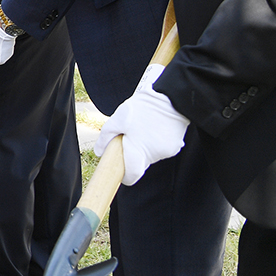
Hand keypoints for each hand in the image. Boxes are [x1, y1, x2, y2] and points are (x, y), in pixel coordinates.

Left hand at [95, 64, 189, 184]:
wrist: (169, 99)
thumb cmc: (142, 109)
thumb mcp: (118, 119)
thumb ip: (106, 137)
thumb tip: (99, 152)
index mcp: (138, 150)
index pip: (133, 174)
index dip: (125, 176)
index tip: (120, 172)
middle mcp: (154, 155)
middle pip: (141, 163)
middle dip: (133, 154)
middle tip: (130, 136)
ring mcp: (167, 151)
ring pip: (151, 155)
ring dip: (145, 146)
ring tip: (144, 127)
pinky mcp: (176, 146)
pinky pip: (161, 149)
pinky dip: (156, 142)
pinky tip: (155, 127)